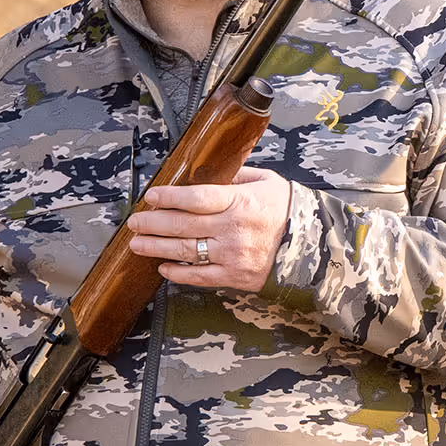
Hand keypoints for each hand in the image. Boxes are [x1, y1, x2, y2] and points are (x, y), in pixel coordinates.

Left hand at [126, 166, 290, 293]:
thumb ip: (235, 174)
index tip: (150, 195)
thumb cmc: (285, 208)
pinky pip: (199, 276)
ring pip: (185, 252)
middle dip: (153, 223)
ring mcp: (232, 255)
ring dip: (156, 248)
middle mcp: (233, 229)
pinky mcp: (235, 277)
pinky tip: (163, 267)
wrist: (312, 245)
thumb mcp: (265, 181)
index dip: (169, 197)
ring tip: (136, 244)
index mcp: (239, 202)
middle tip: (134, 221)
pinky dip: (178, 273)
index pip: (196, 198)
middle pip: (183, 226)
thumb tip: (207, 168)